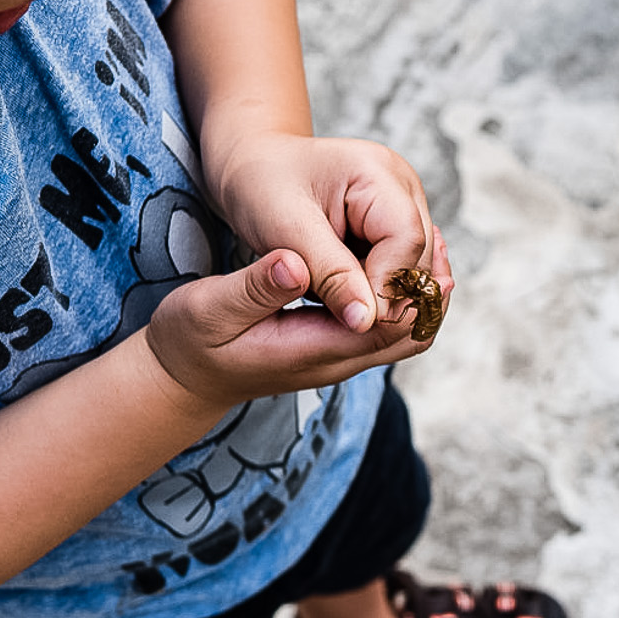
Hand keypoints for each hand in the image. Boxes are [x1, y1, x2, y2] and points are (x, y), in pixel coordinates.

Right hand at [143, 248, 426, 410]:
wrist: (180, 376)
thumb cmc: (189, 340)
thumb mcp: (210, 307)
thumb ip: (256, 287)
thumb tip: (299, 264)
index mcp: (312, 350)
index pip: (385, 326)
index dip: (409, 288)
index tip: (421, 243)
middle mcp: (335, 361)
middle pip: (408, 335)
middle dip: (427, 292)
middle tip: (438, 240)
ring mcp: (336, 359)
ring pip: (402, 336)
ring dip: (417, 295)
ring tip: (428, 245)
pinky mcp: (332, 348)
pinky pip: (383, 329)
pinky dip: (399, 299)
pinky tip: (393, 263)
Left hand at [207, 131, 452, 336]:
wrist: (253, 168)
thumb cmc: (261, 187)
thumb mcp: (286, 229)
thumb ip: (330, 274)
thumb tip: (366, 322)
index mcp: (379, 172)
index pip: (406, 239)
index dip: (389, 286)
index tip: (357, 322)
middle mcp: (403, 187)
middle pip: (419, 257)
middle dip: (386, 295)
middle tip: (346, 323)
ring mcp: (405, 206)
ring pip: (414, 269)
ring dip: (380, 296)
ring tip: (338, 304)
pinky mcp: (395, 227)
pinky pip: (400, 270)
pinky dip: (375, 290)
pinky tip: (345, 296)